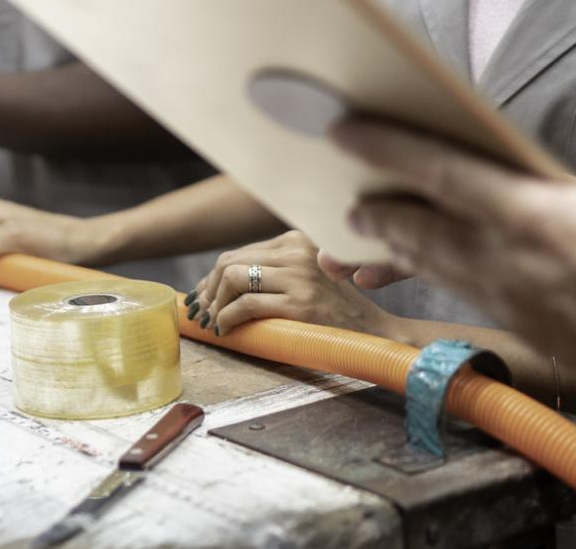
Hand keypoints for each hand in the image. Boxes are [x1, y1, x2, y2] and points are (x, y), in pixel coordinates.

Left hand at [187, 230, 402, 339]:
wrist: (373, 333)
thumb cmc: (334, 311)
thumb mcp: (304, 277)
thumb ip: (270, 272)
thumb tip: (212, 285)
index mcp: (297, 240)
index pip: (239, 253)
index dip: (212, 278)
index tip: (202, 297)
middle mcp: (298, 251)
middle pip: (229, 262)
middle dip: (208, 290)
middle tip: (203, 314)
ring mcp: (300, 276)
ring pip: (233, 278)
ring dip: (215, 304)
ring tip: (215, 323)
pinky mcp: (300, 304)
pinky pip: (246, 304)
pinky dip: (227, 318)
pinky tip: (226, 329)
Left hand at [333, 116, 575, 420]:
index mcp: (534, 217)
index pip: (439, 171)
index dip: (387, 147)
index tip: (345, 131)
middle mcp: (513, 268)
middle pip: (423, 234)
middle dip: (381, 217)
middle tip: (349, 206)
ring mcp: (525, 311)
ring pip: (446, 275)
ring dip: (405, 258)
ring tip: (372, 248)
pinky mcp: (547, 340)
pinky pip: (481, 303)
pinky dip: (454, 286)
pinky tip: (456, 280)